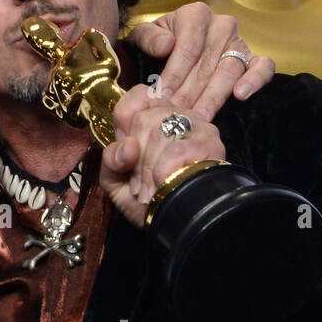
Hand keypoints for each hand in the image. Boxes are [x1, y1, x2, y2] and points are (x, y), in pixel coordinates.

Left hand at [100, 84, 225, 228]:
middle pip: (142, 119)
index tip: (128, 155)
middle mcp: (177, 115)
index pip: (137, 96)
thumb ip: (111, 158)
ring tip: (153, 188)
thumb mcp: (117, 180)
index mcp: (154, 117)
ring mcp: (197, 126)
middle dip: (136, 159)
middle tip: (140, 182)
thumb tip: (127, 146)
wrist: (175, 226)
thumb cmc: (149, 201)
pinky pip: (175, 151)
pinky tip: (167, 184)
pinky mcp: (210, 143)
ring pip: (158, 133)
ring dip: (148, 171)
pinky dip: (163, 173)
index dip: (124, 126)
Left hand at [123, 2, 273, 120]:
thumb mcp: (143, 37)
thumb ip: (148, 38)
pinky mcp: (252, 58)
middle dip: (190, 94)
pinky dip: (255, 80)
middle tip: (177, 115)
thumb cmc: (156, 43)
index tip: (161, 97)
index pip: (187, 49)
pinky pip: (263, 66)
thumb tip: (165, 45)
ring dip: (213, 97)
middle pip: (206, 64)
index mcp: (195, 14)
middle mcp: (221, 24)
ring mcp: (239, 41)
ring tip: (200, 117)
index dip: (173, 76)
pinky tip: (240, 95)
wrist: (171, 48)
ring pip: (229, 71)